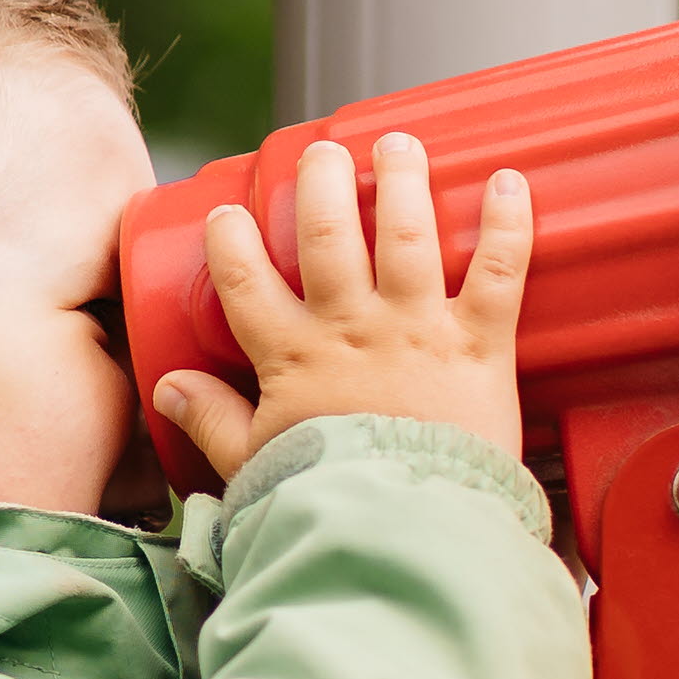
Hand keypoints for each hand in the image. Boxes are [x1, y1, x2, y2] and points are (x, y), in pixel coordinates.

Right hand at [152, 132, 531, 483]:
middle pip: (328, 233)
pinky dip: (508, 223)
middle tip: (322, 152)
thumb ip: (211, 422)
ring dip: (403, 179)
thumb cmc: (327, 506)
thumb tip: (168, 389)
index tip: (226, 215)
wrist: (407, 535)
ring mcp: (417, 331)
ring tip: (400, 143)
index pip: (245, 279)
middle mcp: (353, 328)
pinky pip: (499, 272)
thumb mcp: (252, 466)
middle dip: (321, 181)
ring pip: (407, 234)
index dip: (230, 239)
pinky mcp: (479, 346)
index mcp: (293, 357)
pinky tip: (510, 182)